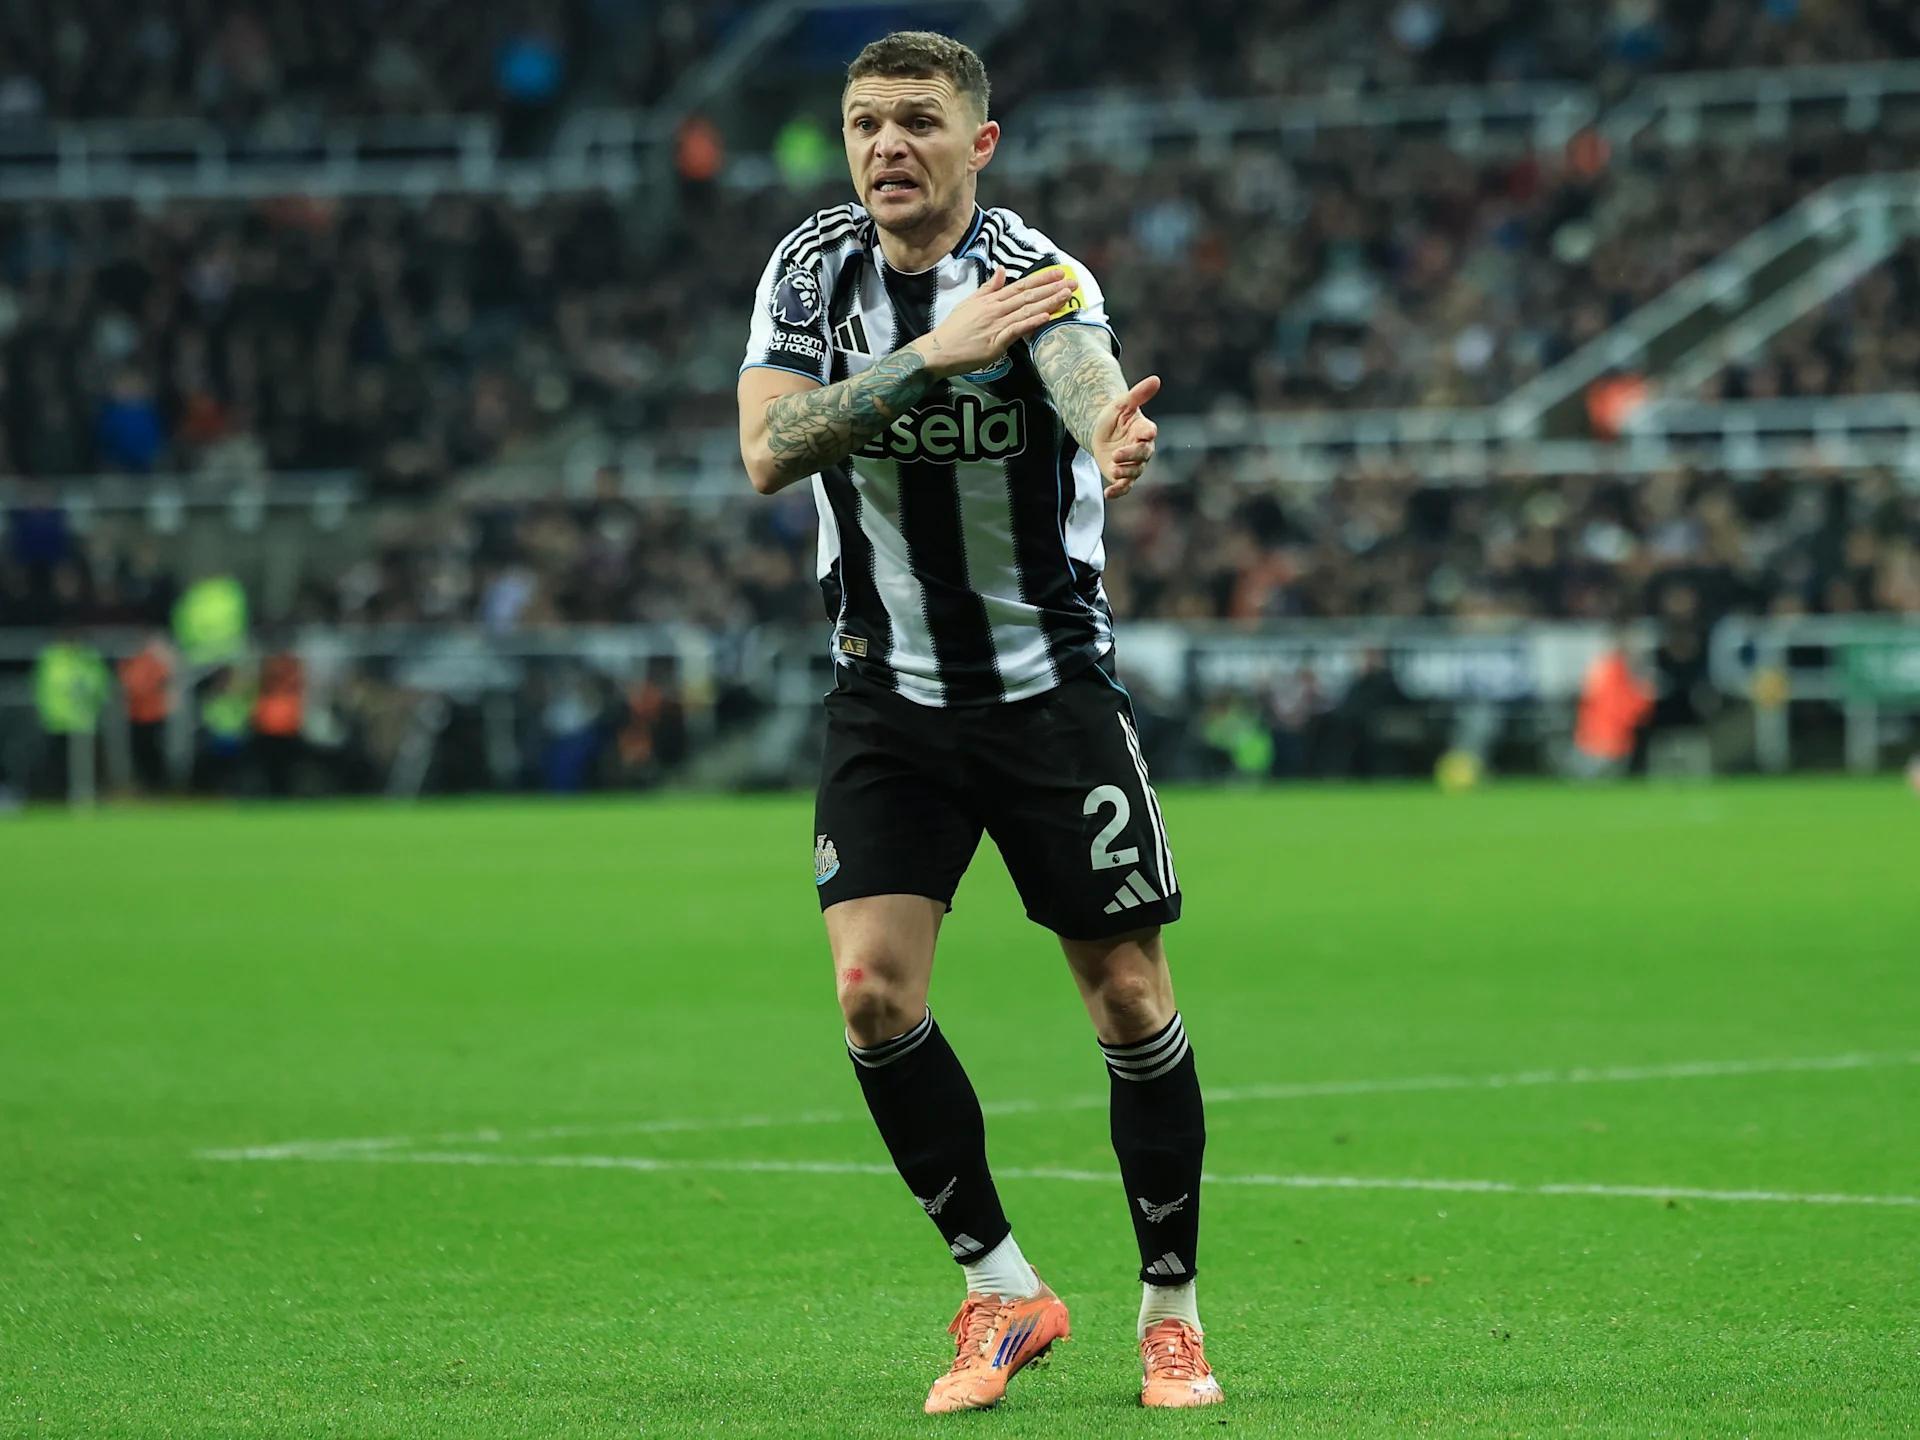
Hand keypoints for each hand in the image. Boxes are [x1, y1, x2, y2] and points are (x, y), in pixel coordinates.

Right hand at [909, 266, 1077, 379]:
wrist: (938, 350)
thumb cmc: (954, 330)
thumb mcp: (970, 303)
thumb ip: (989, 288)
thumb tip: (1001, 270)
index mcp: (991, 300)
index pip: (1021, 286)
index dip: (1041, 279)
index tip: (1059, 273)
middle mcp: (996, 309)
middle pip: (1028, 296)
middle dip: (1052, 288)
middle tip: (1073, 282)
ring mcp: (996, 325)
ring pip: (1026, 310)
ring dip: (1048, 302)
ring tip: (1066, 296)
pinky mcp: (995, 342)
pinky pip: (1016, 330)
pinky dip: (1031, 323)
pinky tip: (1046, 317)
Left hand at [1092, 374, 1159, 498]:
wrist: (1101, 432)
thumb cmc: (1114, 417)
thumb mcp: (1122, 404)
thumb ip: (1138, 394)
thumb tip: (1156, 379)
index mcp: (1144, 430)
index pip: (1149, 432)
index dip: (1148, 433)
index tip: (1148, 432)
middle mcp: (1142, 449)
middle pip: (1143, 455)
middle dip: (1131, 455)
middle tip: (1116, 455)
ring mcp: (1133, 464)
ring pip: (1134, 472)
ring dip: (1124, 472)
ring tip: (1113, 469)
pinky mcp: (1123, 476)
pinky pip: (1125, 487)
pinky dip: (1118, 492)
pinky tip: (1108, 494)